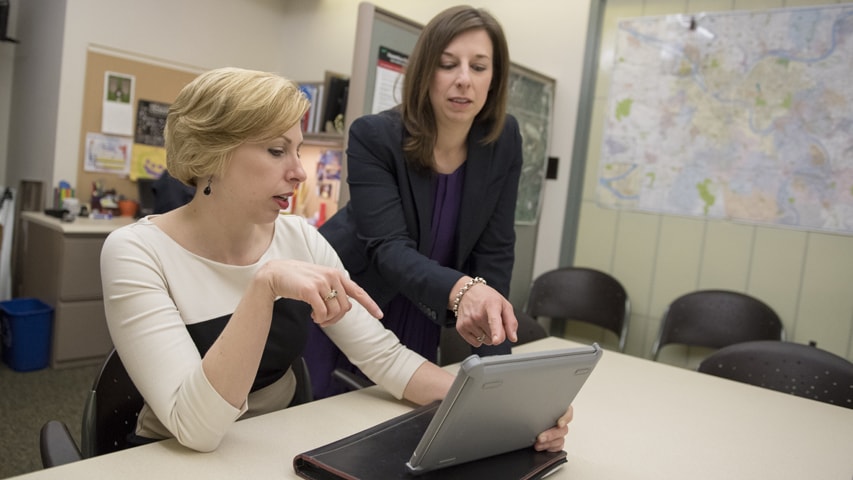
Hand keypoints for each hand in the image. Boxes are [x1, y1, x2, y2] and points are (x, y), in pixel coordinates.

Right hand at [259, 259, 381, 326]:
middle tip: (324, 320)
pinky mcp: (310, 290)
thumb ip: (333, 289)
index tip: (379, 315)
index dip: (370, 304)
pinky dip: (319, 319)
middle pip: (345, 307)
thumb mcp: (319, 280)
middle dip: (336, 319)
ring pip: (335, 312)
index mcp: (336, 275)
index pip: (358, 291)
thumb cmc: (297, 279)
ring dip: (326, 320)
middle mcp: (332, 276)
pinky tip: (313, 316)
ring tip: (317, 317)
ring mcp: (322, 282)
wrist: (275, 274)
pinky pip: (323, 313)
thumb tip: (344, 308)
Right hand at [454, 280, 517, 346]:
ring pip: (486, 341)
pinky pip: (476, 343)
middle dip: (497, 332)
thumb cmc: (487, 298)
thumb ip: (511, 322)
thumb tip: (513, 338)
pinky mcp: (461, 328)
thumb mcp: (504, 304)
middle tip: (492, 319)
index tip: (497, 340)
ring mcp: (468, 322)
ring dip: (488, 335)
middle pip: (494, 337)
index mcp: (491, 305)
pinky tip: (477, 326)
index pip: (494, 321)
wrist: (468, 292)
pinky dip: (479, 338)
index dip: (496, 332)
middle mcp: (477, 314)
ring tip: (483, 321)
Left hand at [534, 405, 572, 451]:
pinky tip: (541, 447)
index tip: (560, 424)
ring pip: (560, 439)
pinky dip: (549, 448)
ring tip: (537, 444)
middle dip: (551, 434)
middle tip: (540, 437)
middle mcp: (561, 421)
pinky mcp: (556, 442)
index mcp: (558, 409)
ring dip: (549, 443)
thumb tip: (533, 405)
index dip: (565, 418)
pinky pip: (558, 447)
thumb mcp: (534, 406)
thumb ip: (537, 406)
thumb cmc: (531, 412)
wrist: (522, 423)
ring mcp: (559, 433)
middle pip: (563, 429)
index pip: (568, 412)